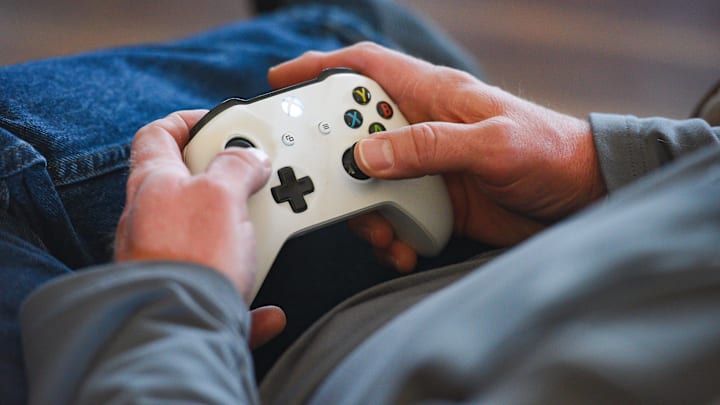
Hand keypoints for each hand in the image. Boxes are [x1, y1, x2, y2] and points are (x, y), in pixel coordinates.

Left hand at [114, 110, 285, 346]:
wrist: (176, 332)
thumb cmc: (188, 259)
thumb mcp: (220, 194)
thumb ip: (236, 166)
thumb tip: (250, 156)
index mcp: (154, 184)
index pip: (158, 134)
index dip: (189, 122)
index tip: (222, 124)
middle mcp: (151, 221)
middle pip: (189, 185)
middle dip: (227, 180)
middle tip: (257, 178)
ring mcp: (165, 260)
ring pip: (209, 237)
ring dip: (242, 238)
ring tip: (265, 236)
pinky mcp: (183, 296)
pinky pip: (221, 291)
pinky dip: (247, 297)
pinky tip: (269, 311)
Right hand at [270, 43, 606, 270]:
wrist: (582, 198)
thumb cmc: (549, 152)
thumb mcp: (492, 144)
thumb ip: (430, 146)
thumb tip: (368, 154)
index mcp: (433, 96)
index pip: (366, 69)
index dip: (321, 68)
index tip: (282, 80)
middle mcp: (421, 128)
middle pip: (354, 135)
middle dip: (335, 164)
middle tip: (328, 190)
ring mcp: (425, 167)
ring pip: (368, 183)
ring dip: (365, 213)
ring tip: (385, 235)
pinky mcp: (433, 201)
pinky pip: (392, 215)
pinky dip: (389, 235)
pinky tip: (404, 248)